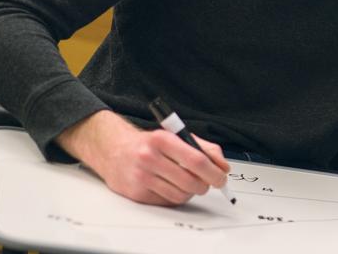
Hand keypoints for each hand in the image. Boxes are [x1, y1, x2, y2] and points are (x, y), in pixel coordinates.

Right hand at [56, 109, 229, 205]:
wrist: (113, 150)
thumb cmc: (150, 143)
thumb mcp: (176, 136)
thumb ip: (203, 147)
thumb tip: (223, 166)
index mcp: (162, 140)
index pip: (197, 160)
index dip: (214, 171)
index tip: (223, 176)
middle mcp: (150, 158)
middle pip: (190, 180)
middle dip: (207, 184)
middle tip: (211, 182)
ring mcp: (142, 177)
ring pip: (181, 194)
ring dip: (192, 192)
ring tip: (191, 183)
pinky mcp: (137, 193)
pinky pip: (168, 201)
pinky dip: (177, 197)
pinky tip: (174, 186)